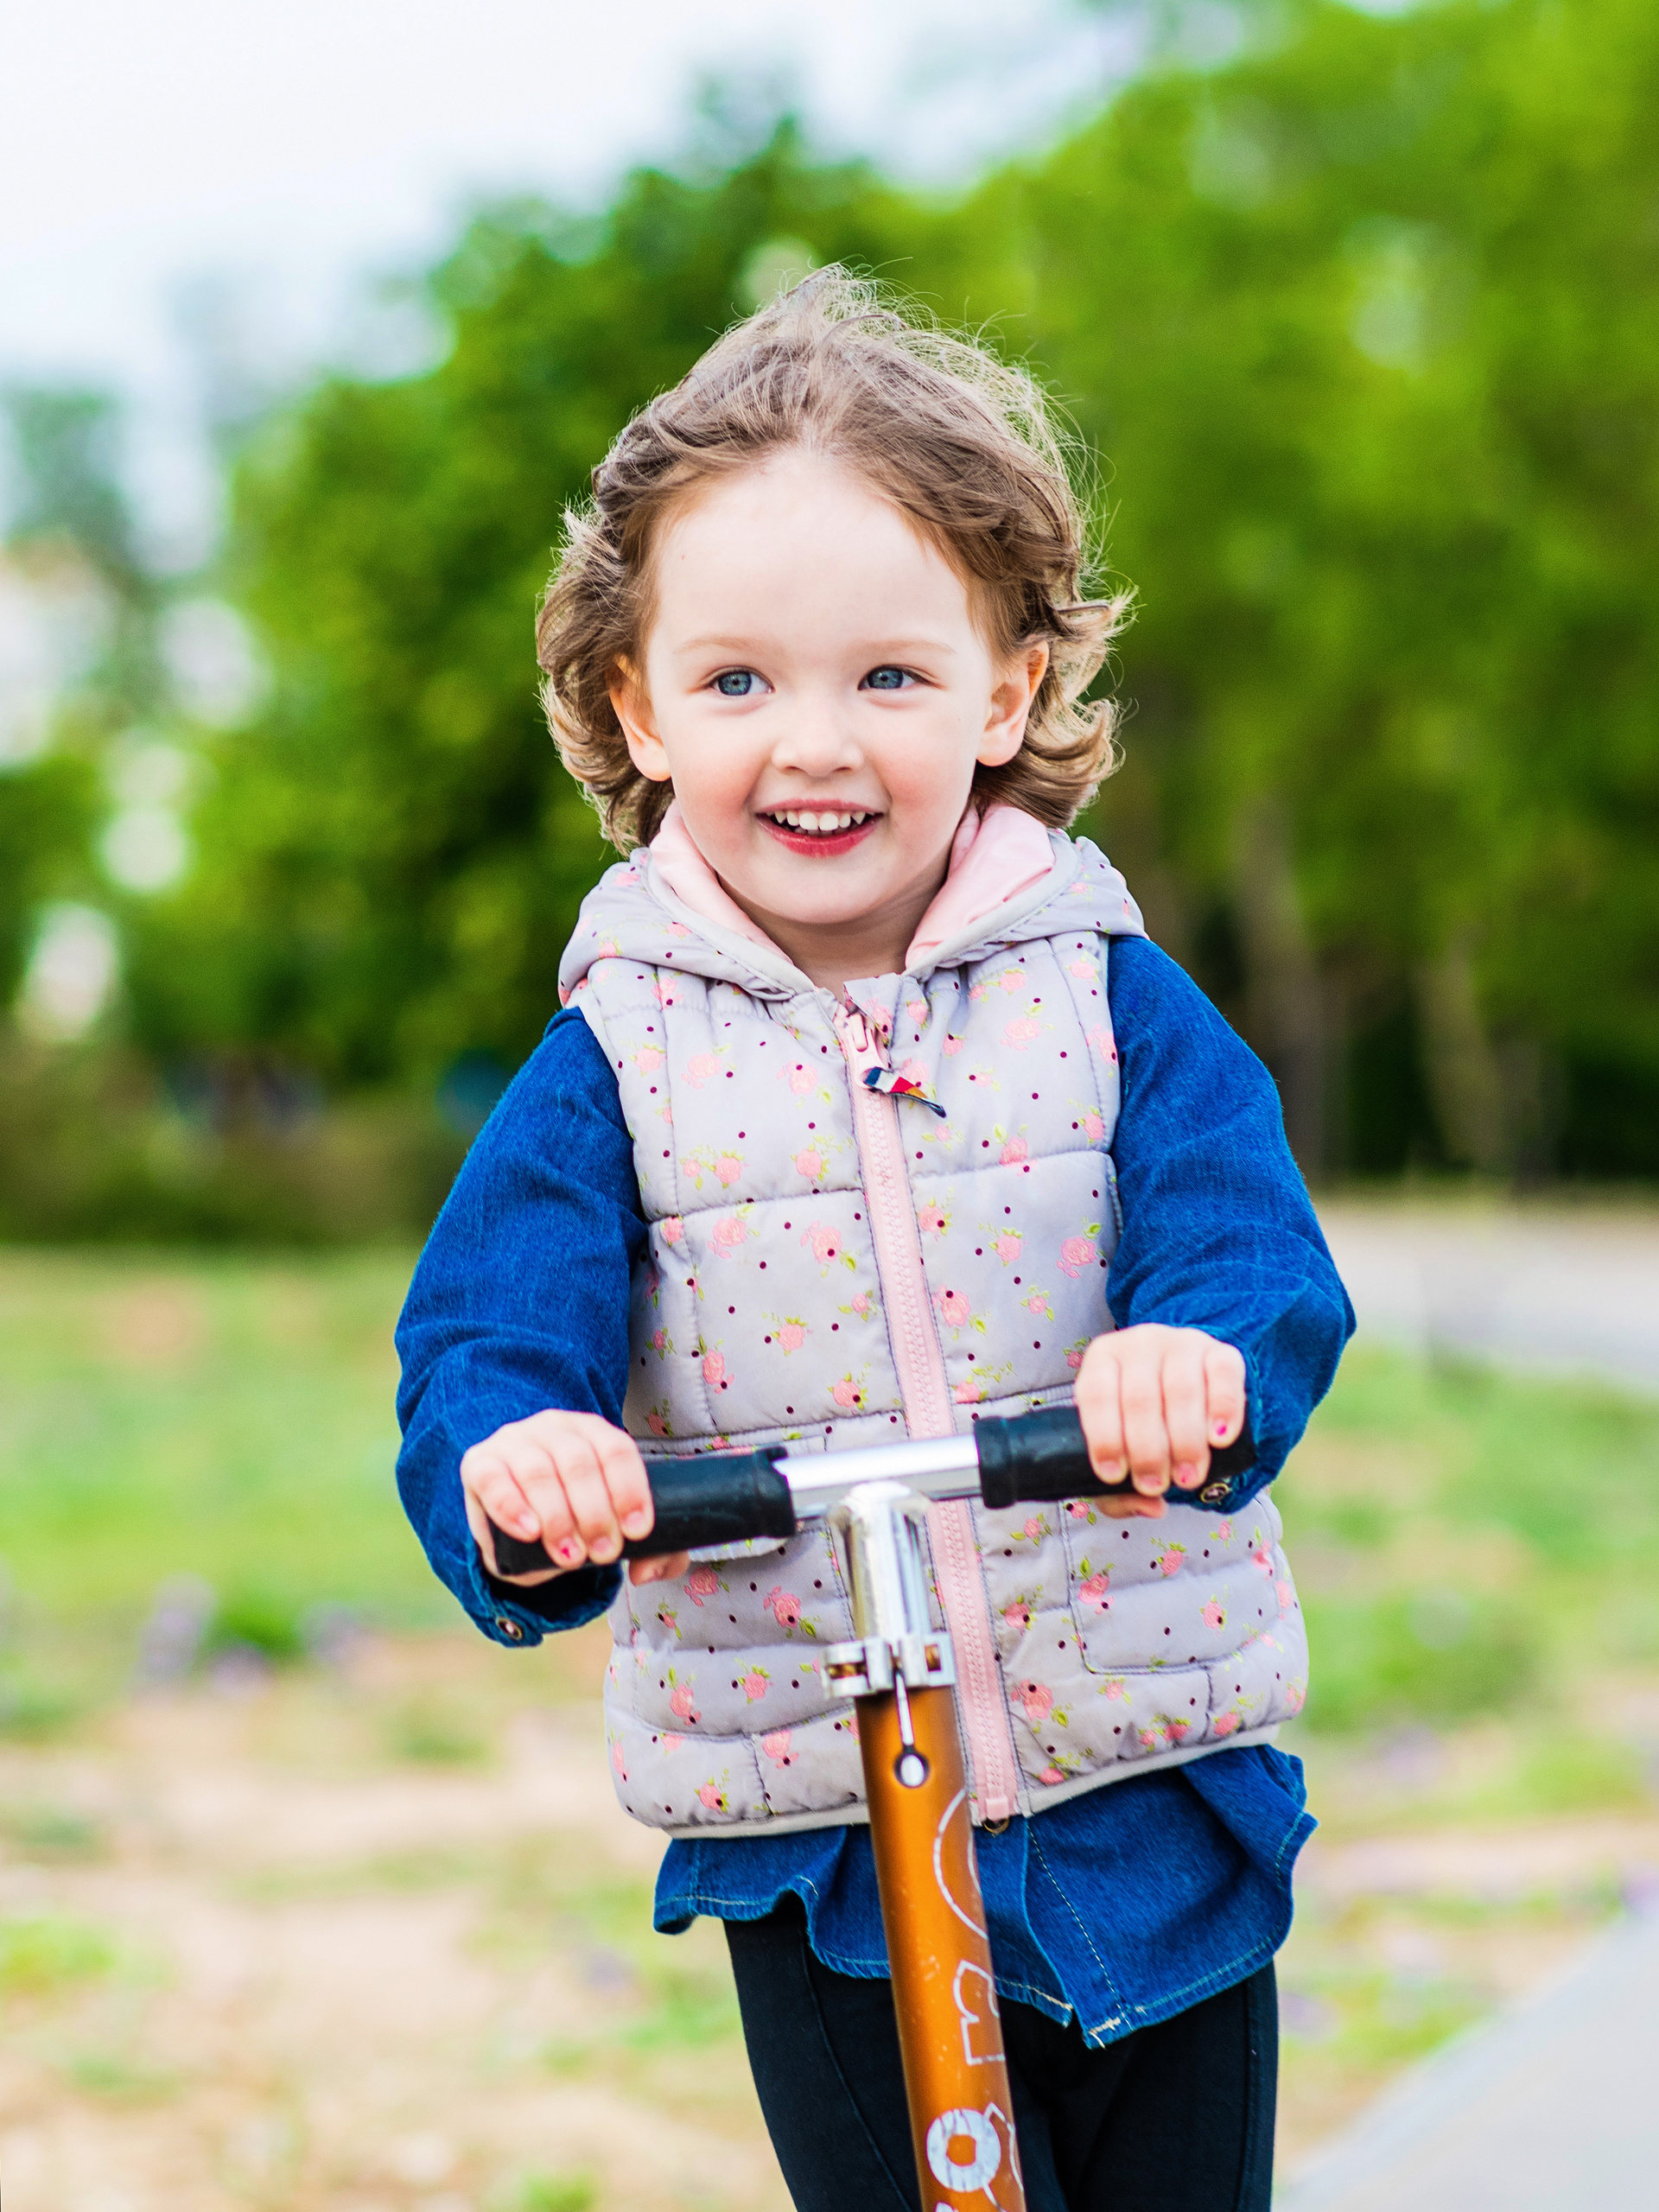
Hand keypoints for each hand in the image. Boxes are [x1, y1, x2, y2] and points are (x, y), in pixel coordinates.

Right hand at [460, 1410, 690, 1586]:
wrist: (513, 1508)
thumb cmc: (570, 1512)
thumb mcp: (608, 1524)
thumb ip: (647, 1549)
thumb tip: (647, 1572)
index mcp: (592, 1431)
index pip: (617, 1449)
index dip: (630, 1489)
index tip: (637, 1531)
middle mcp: (554, 1428)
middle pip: (579, 1463)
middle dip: (595, 1513)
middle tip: (603, 1553)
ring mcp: (514, 1442)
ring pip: (539, 1471)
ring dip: (558, 1518)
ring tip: (569, 1554)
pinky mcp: (480, 1464)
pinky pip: (494, 1479)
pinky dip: (512, 1507)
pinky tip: (530, 1531)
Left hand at [1073, 1326, 1246, 1519]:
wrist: (1184, 1382)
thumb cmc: (1139, 1424)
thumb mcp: (1118, 1450)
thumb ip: (1119, 1491)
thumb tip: (1151, 1507)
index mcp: (1102, 1360)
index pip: (1096, 1394)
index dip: (1104, 1438)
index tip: (1115, 1475)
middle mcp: (1139, 1344)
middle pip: (1140, 1398)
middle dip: (1148, 1450)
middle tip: (1156, 1484)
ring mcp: (1182, 1343)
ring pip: (1182, 1390)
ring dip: (1185, 1441)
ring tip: (1187, 1476)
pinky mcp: (1220, 1351)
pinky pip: (1224, 1376)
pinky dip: (1223, 1409)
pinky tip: (1219, 1439)